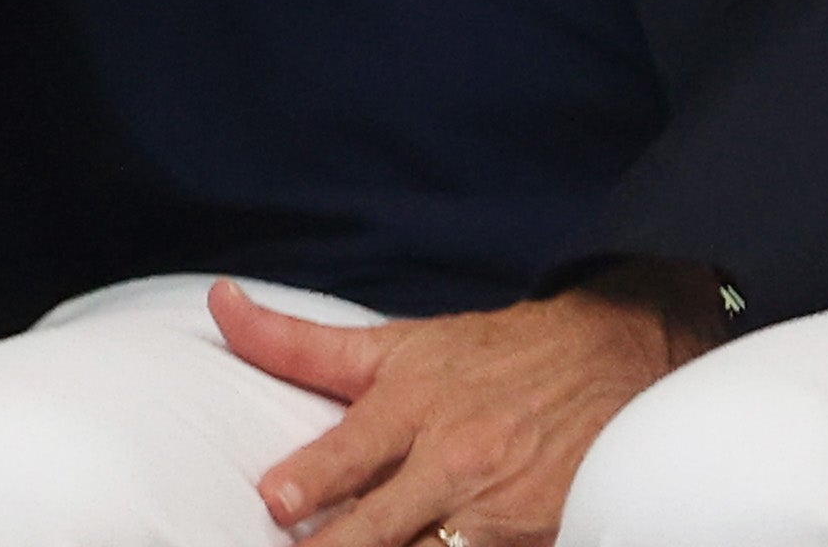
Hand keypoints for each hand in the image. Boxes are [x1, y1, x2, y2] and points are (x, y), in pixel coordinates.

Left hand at [221, 274, 712, 546]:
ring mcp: (496, 509)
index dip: (310, 481)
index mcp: (411, 405)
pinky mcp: (534, 540)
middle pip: (380, 526)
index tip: (274, 500)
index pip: (351, 452)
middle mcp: (453, 459)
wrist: (608, 358)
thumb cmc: (487, 357)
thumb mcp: (395, 344)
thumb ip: (297, 343)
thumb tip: (219, 304)